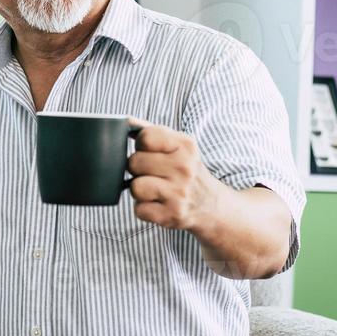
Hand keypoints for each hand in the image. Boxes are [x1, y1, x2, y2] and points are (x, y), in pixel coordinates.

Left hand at [126, 119, 221, 235]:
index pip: (146, 137)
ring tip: (154, 190)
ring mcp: (179, 193)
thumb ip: (152, 131)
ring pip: (134, 187)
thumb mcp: (179, 147)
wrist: (212, 205)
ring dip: (140, 190)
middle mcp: (184, 168)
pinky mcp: (172, 214)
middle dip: (138, 170)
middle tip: (153, 174)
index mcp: (185, 146)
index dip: (141, 145)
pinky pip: (139, 210)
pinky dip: (144, 209)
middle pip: (134, 163)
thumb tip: (124, 120)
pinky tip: (158, 204)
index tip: (150, 152)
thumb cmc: (187, 172)